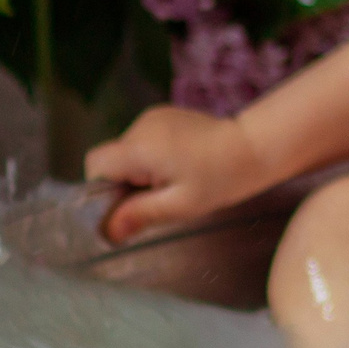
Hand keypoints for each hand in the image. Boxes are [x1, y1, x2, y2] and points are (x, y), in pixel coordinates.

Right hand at [85, 106, 273, 243]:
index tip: (129, 202)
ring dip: (142, 170)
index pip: (95, 163)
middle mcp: (141, 126)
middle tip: (160, 196)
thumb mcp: (180, 206)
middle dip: (127, 181)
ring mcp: (152, 117)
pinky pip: (143, 141)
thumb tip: (107, 232)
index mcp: (140, 147)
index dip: (102, 187)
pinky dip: (152, 157)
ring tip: (175, 179)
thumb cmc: (220, 179)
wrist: (253, 146)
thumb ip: (140, 215)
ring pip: (128, 151)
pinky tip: (180, 164)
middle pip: (112, 158)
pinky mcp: (164, 115)